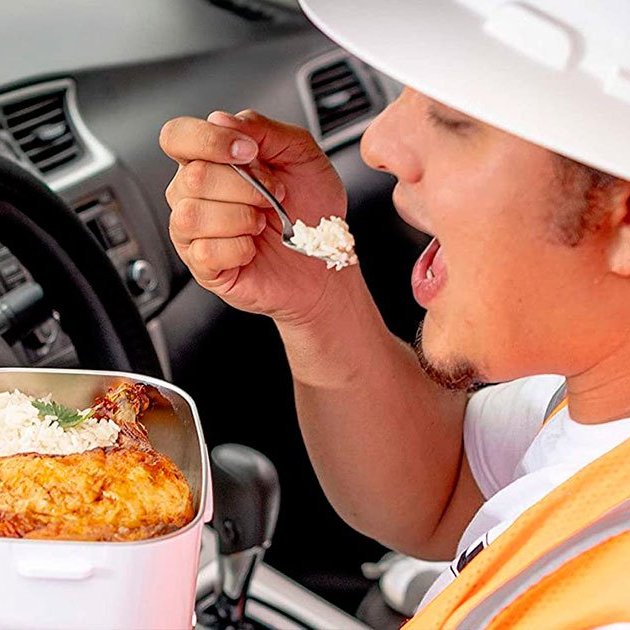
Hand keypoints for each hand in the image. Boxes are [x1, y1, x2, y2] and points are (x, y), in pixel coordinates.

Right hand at [159, 109, 349, 323]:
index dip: (207, 139)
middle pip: (192, 177)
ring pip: (191, 215)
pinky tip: (252, 249)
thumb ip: (264, 129)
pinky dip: (238, 249)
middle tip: (275, 195)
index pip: (177, 137)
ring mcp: (195, 233)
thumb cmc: (312, 211)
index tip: (249, 151)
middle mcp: (195, 195)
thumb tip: (221, 120)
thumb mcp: (302, 156)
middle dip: (245, 186)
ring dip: (239, 217)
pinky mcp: (204, 267)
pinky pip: (205, 252)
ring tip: (261, 223)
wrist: (326, 257)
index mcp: (212, 161)